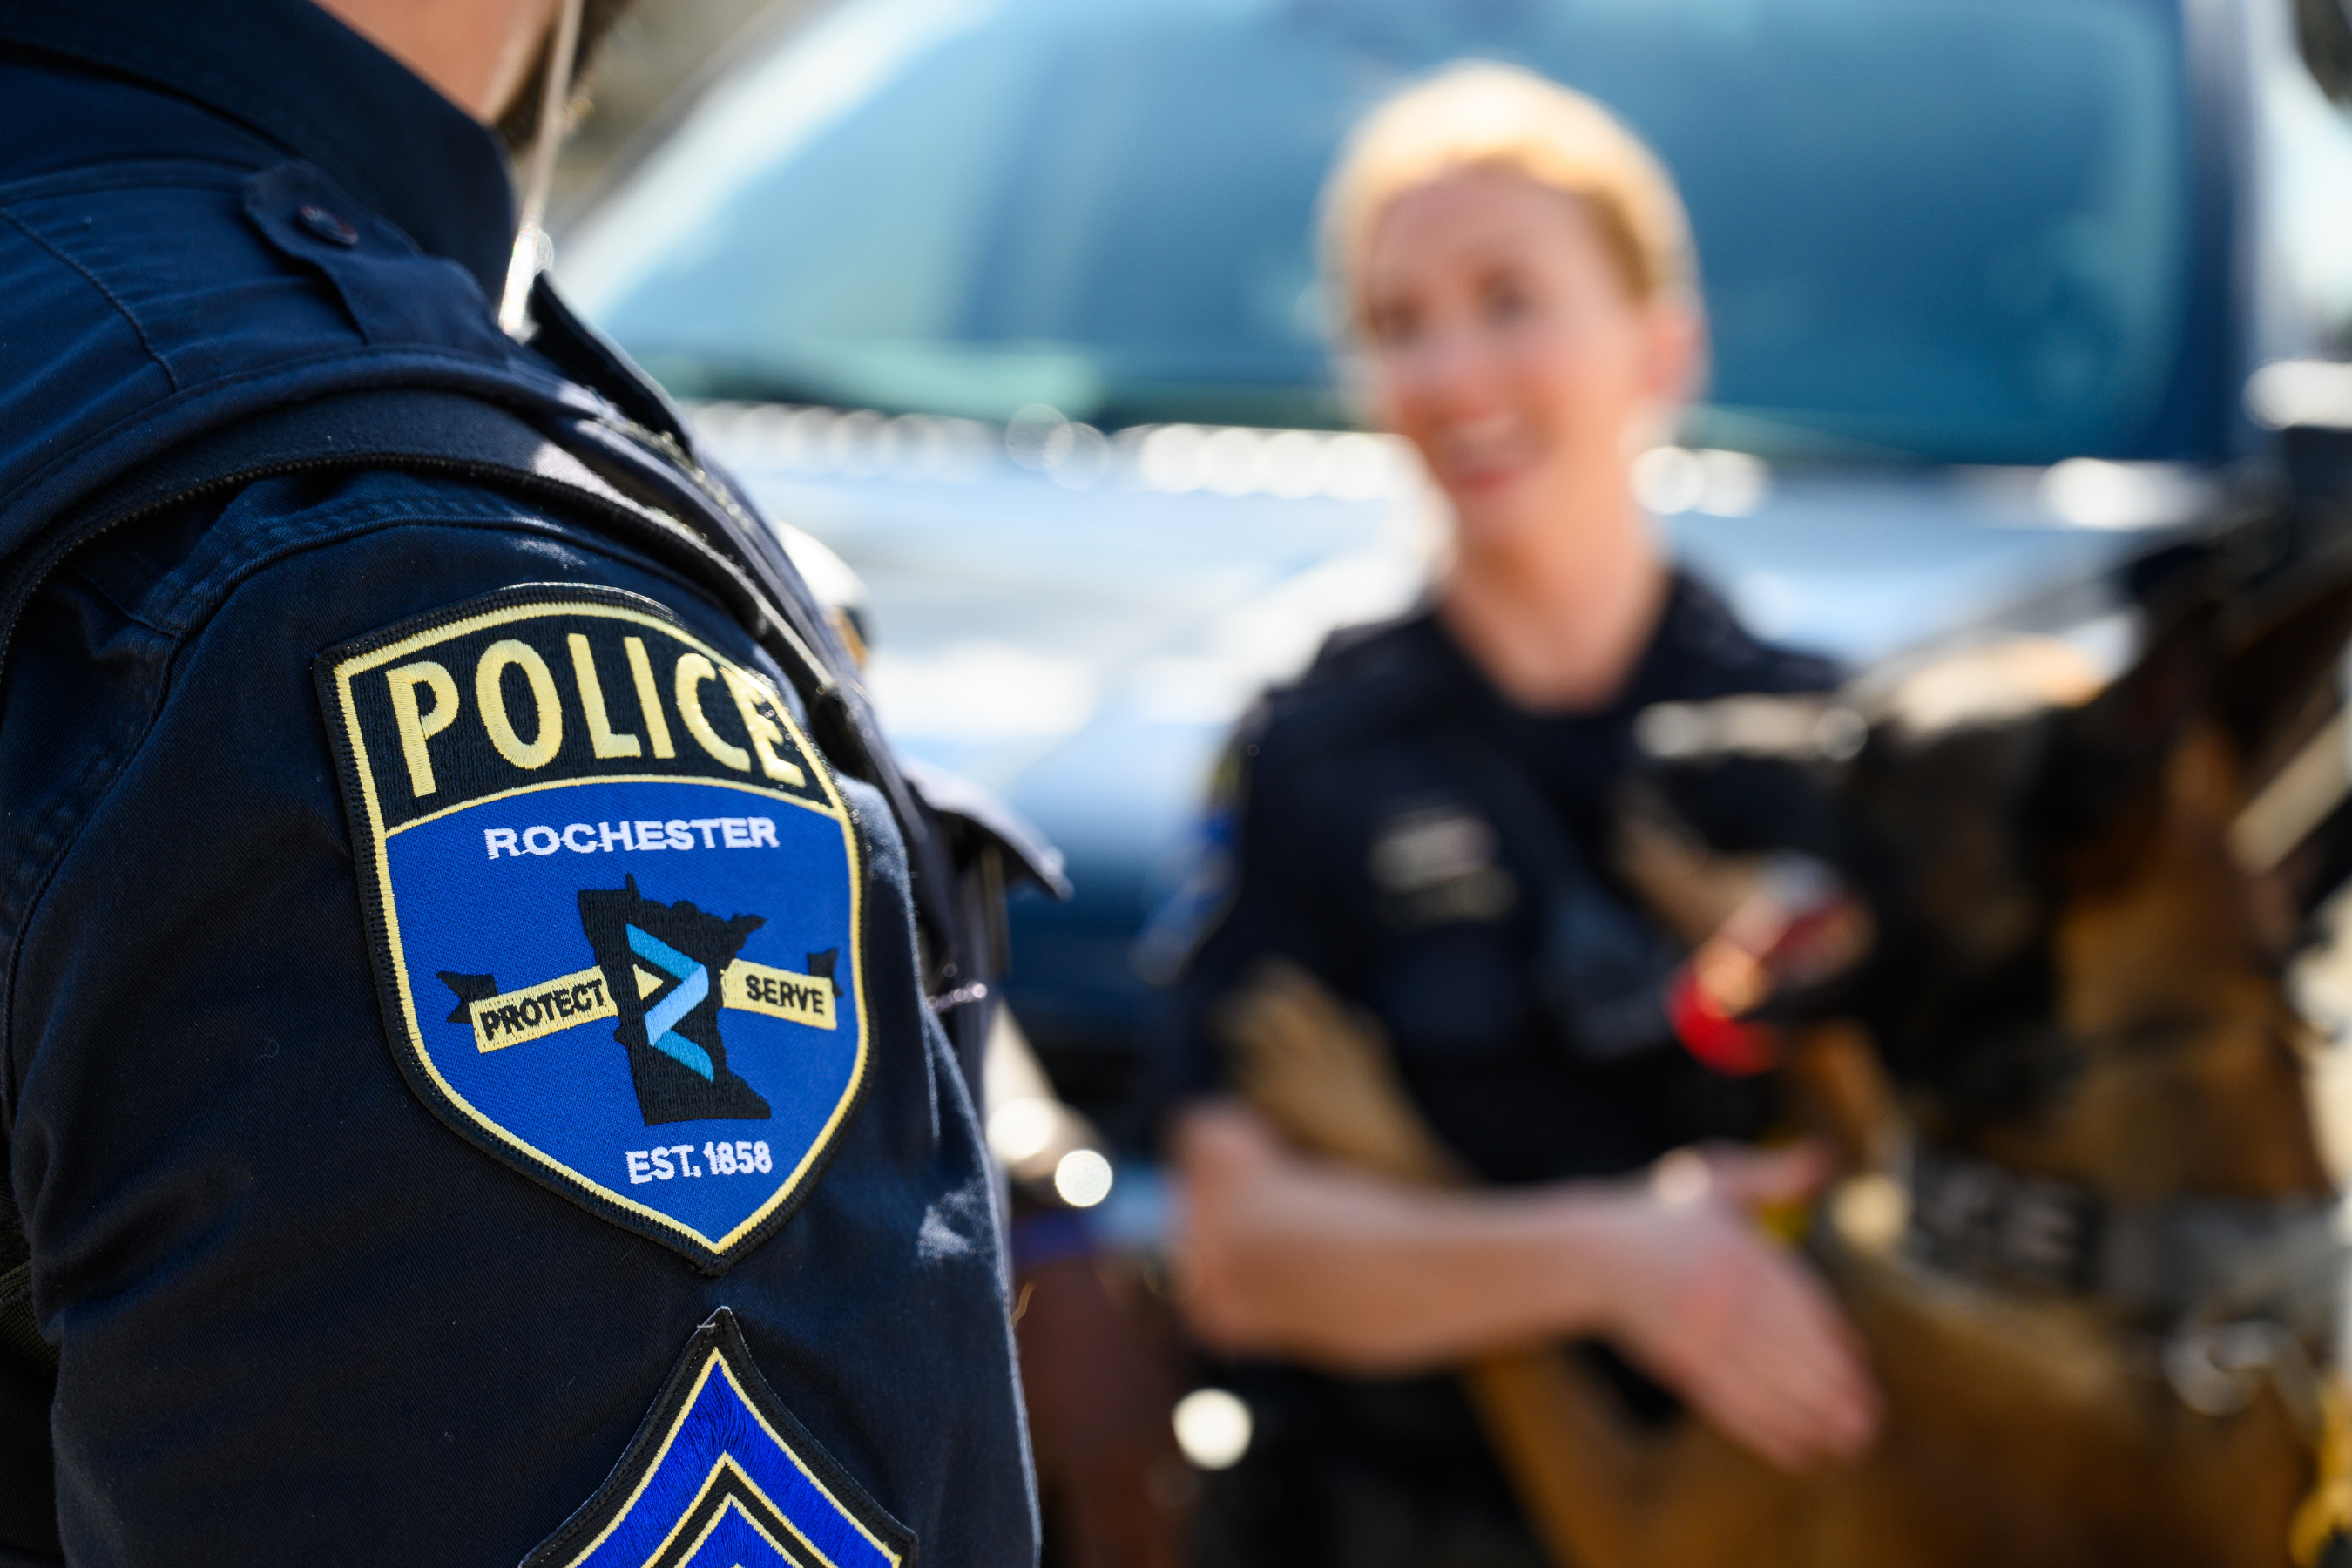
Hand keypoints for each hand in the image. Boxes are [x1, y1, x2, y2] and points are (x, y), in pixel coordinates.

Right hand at [1588, 1142, 1879, 1471]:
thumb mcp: (1716, 1183)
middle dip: (1837, 1393)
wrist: (1590, 1256)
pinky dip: (1767, 1432)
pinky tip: (1798, 1451)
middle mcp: (1724, 1299)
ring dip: (1813, 1420)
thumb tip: (1823, 1156)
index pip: (1802, 1303)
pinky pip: (1732, 1406)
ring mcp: (1700, 1337)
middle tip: (1871, 1421)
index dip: (1837, 1341)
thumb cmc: (1658, 1219)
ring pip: (1768, 1387)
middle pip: (1793, 1354)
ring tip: (1849, 1442)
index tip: (1864, 1367)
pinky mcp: (1680, 1366)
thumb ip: (1774, 1175)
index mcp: (1739, 1254)